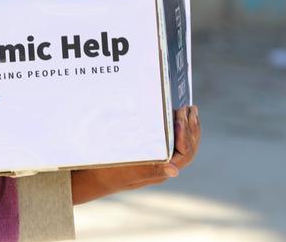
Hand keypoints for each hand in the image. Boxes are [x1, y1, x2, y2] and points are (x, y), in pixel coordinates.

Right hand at [71, 105, 200, 204]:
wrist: (94, 176)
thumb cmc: (110, 172)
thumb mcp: (129, 169)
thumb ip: (151, 168)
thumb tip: (176, 171)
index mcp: (161, 171)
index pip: (184, 154)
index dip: (185, 135)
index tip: (179, 118)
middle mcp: (164, 166)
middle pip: (188, 148)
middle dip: (191, 128)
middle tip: (191, 109)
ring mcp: (159, 159)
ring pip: (181, 143)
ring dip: (188, 126)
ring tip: (189, 110)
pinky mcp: (151, 151)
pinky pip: (171, 140)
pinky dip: (176, 127)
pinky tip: (174, 115)